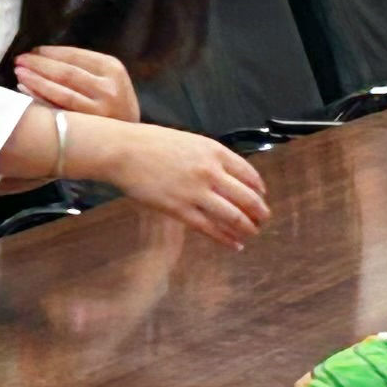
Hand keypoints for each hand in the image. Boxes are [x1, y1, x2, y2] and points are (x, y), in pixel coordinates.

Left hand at [14, 46, 140, 122]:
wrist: (130, 139)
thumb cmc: (112, 104)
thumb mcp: (108, 79)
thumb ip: (85, 68)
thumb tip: (42, 55)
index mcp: (112, 69)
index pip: (74, 55)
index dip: (50, 52)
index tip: (32, 51)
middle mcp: (108, 88)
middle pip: (65, 72)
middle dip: (39, 64)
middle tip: (19, 60)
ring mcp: (99, 110)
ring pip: (60, 91)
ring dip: (35, 80)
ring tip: (19, 73)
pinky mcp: (88, 128)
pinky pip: (58, 110)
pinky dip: (39, 98)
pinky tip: (25, 90)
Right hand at [105, 123, 271, 246]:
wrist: (122, 151)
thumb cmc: (151, 144)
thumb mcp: (189, 142)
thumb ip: (211, 157)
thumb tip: (229, 176)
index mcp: (214, 152)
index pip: (250, 175)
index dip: (259, 190)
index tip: (261, 197)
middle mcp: (210, 172)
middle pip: (248, 198)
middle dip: (260, 213)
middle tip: (263, 220)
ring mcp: (195, 192)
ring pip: (234, 217)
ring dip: (247, 228)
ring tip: (251, 234)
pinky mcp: (179, 209)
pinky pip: (210, 229)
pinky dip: (226, 239)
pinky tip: (234, 245)